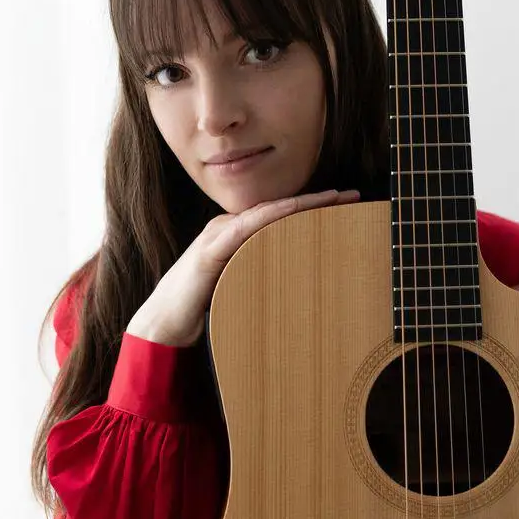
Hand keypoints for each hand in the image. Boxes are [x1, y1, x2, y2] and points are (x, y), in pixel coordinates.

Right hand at [126, 189, 359, 346]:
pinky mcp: (210, 251)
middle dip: (316, 201)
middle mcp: (228, 228)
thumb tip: (300, 280)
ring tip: (333, 198)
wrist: (165, 323)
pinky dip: (269, 218)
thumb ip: (264, 275)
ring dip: (301, 204)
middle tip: (352, 195)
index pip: (280, 216)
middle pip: (279, 208)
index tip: (345, 206)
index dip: (312, 209)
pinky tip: (291, 211)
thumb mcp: (242, 287)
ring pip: (266, 213)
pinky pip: (244, 228)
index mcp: (237, 235)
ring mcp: (218, 235)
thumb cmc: (202, 306)